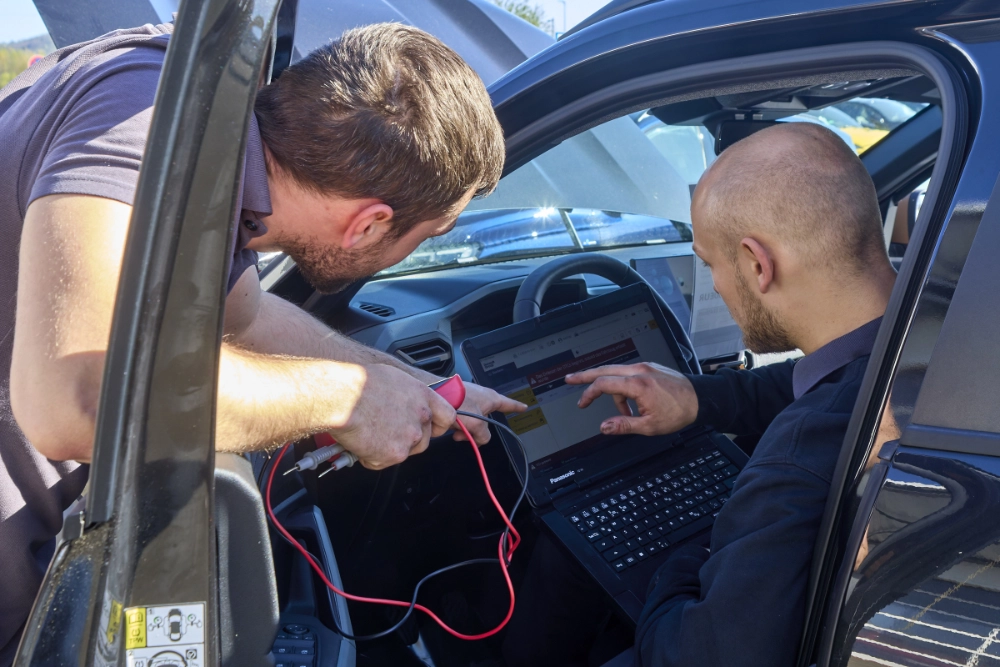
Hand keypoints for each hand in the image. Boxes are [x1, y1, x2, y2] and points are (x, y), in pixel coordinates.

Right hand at [331, 364, 456, 468]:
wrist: (342, 397)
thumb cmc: (359, 383)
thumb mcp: (393, 379)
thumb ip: (407, 395)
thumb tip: (403, 403)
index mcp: (423, 396)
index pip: (447, 417)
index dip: (438, 425)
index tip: (431, 428)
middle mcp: (420, 418)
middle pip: (424, 439)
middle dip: (407, 440)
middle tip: (386, 431)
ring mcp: (409, 438)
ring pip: (405, 452)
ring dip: (390, 448)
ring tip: (370, 433)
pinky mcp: (394, 454)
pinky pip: (384, 462)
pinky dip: (372, 457)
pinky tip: (361, 442)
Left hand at [453, 382, 526, 443]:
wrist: (437, 393)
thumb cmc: (459, 402)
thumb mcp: (477, 424)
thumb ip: (483, 435)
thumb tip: (480, 439)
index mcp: (491, 398)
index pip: (509, 404)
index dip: (517, 407)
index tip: (524, 407)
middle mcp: (481, 397)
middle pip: (485, 421)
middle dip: (476, 432)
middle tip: (467, 436)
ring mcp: (468, 398)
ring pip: (472, 421)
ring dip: (465, 430)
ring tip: (455, 432)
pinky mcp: (456, 400)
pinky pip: (461, 417)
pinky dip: (457, 424)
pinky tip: (449, 427)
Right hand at [565, 362, 697, 435]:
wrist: (700, 399)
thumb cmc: (679, 412)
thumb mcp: (650, 426)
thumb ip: (624, 425)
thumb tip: (604, 427)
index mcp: (637, 384)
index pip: (603, 384)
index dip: (589, 393)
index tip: (582, 404)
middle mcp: (639, 371)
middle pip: (604, 370)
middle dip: (585, 375)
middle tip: (569, 378)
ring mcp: (645, 367)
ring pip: (618, 375)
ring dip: (613, 392)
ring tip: (625, 414)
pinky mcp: (650, 368)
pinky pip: (629, 375)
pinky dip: (624, 388)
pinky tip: (632, 404)